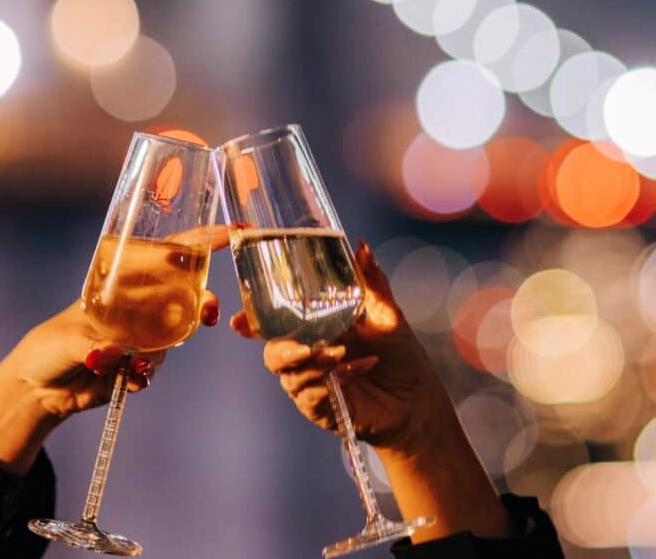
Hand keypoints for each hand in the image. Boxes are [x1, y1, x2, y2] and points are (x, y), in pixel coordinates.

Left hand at [0, 225, 228, 473]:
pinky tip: (128, 381)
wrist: (39, 389)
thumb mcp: (66, 338)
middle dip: (203, 300)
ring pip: (177, 334)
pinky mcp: (141, 365)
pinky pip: (157, 366)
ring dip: (170, 345)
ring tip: (142, 363)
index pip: (168, 253)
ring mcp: (143, 334)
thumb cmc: (49, 346)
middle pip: (186, 292)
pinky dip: (146, 374)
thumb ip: (91, 345)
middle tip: (209, 312)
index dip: (201, 240)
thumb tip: (114, 353)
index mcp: (123, 281)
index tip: (233, 231)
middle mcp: (140, 304)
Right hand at [230, 238, 451, 452]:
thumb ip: (371, 280)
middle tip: (304, 345)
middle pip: (272, 352)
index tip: (236, 320)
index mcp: (314, 329)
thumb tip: (361, 245)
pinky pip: (312, 395)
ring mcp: (311, 384)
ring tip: (339, 353)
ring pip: (289, 374)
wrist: (419, 401)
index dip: (250, 322)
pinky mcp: (320, 408)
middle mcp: (306, 355)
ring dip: (312, 363)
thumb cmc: (400, 356)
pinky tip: (361, 368)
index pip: (272, 324)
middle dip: (280, 347)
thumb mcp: (386, 313)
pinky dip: (336, 378)